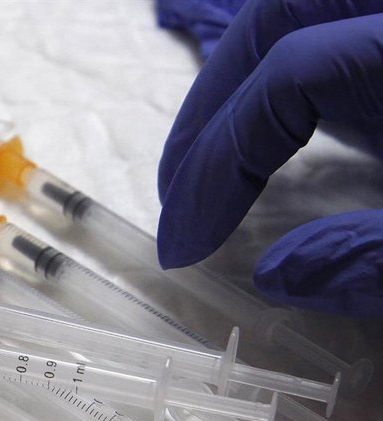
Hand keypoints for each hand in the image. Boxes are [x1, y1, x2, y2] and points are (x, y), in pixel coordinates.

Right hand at [156, 0, 382, 315]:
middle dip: (209, 106)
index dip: (218, 162)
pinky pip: (338, 30)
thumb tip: (278, 276)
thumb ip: (373, 258)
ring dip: (241, 82)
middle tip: (175, 189)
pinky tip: (276, 136)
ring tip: (208, 159)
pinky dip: (292, 78)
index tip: (184, 242)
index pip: (288, 78)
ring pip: (303, 13)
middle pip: (280, 19)